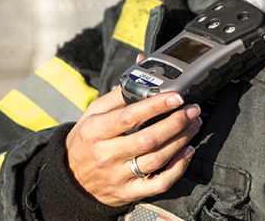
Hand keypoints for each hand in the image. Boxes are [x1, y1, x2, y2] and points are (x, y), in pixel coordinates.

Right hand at [65, 67, 200, 205]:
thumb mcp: (94, 113)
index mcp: (95, 131)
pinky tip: (187, 152)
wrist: (71, 178)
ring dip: (181, 140)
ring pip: (156, 160)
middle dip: (175, 122)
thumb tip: (141, 72)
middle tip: (192, 110)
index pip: (129, 117)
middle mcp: (106, 155)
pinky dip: (178, 168)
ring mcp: (117, 176)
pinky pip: (159, 183)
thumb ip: (119, 94)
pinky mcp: (128, 192)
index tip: (176, 96)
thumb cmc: (86, 140)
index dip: (156, 106)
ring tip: (193, 125)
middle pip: (147, 139)